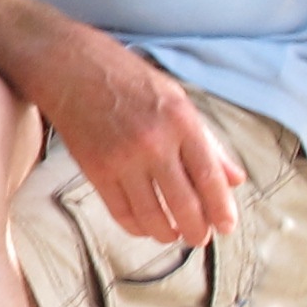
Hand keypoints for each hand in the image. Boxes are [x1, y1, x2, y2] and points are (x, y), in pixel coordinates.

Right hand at [39, 43, 243, 246]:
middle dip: (197, 229)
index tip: (227, 226)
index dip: (221, 209)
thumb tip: (235, 179)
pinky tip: (146, 228)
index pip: (209, 178)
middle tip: (201, 238)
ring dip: (167, 233)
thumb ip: (208, 142)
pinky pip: (120, 211)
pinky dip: (136, 226)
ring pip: (151, 214)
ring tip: (174, 236)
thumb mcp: (178, 100)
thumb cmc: (128, 79)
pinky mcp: (95, 170)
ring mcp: (122, 159)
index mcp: (181, 122)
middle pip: (184, 203)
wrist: (70, 67)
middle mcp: (154, 143)